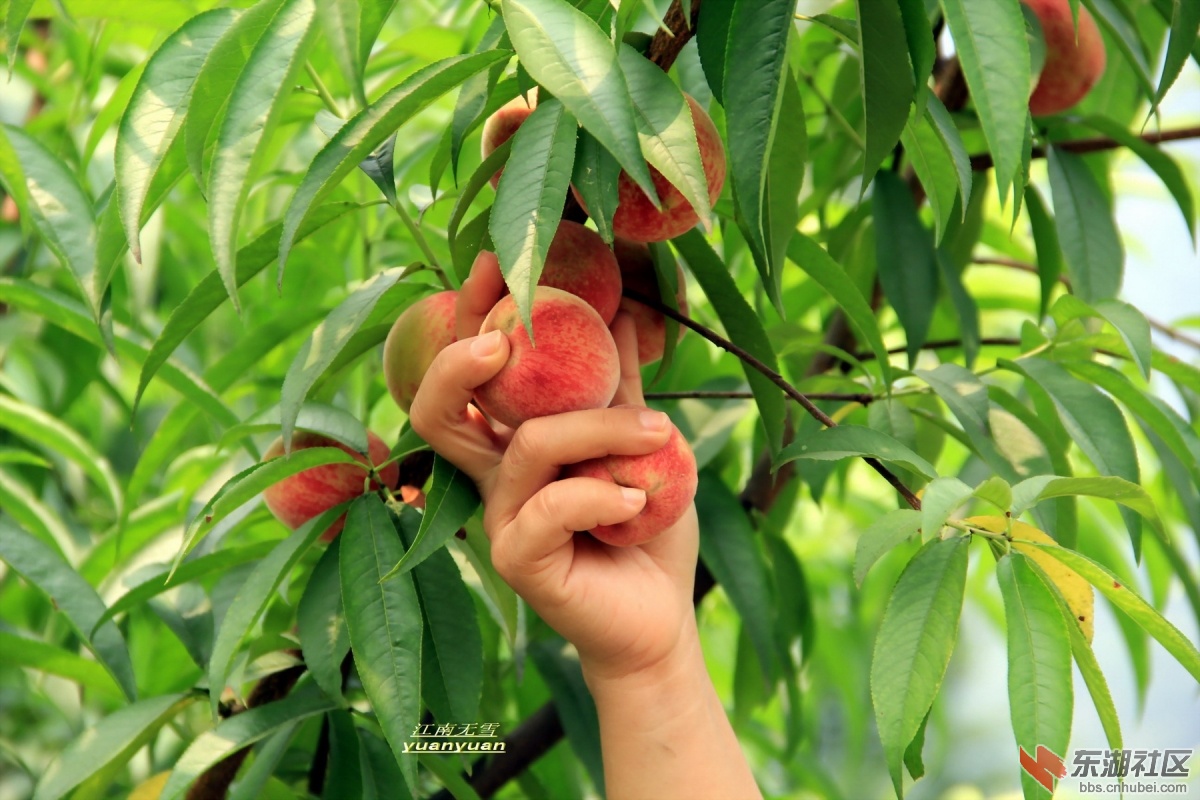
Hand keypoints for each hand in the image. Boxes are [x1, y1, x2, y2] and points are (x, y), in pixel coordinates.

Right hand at [409, 251, 699, 679]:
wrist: (660, 612)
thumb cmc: (645, 527)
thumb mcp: (641, 443)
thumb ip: (623, 386)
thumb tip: (624, 313)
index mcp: (512, 438)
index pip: (474, 371)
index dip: (469, 313)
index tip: (491, 260)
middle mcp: (492, 474)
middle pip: (436, 410)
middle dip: (459, 361)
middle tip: (506, 337)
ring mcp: (497, 518)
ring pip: (526, 447)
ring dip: (599, 429)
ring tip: (657, 434)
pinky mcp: (516, 559)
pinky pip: (549, 507)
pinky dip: (601, 491)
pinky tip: (638, 500)